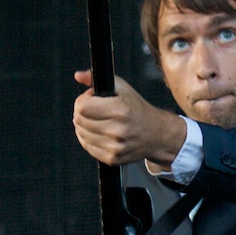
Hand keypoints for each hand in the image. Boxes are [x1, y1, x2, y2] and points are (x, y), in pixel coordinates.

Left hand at [72, 70, 186, 168]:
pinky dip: (89, 139)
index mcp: (120, 110)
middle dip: (81, 112)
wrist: (157, 135)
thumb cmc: (138, 110)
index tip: (90, 99)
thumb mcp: (123, 89)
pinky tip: (98, 132)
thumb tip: (78, 75)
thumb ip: (97, 79)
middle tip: (92, 109)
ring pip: (81, 134)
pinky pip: (88, 147)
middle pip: (79, 120)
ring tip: (97, 120)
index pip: (83, 107)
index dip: (82, 100)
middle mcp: (118, 130)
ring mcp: (115, 147)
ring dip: (84, 126)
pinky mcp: (113, 159)